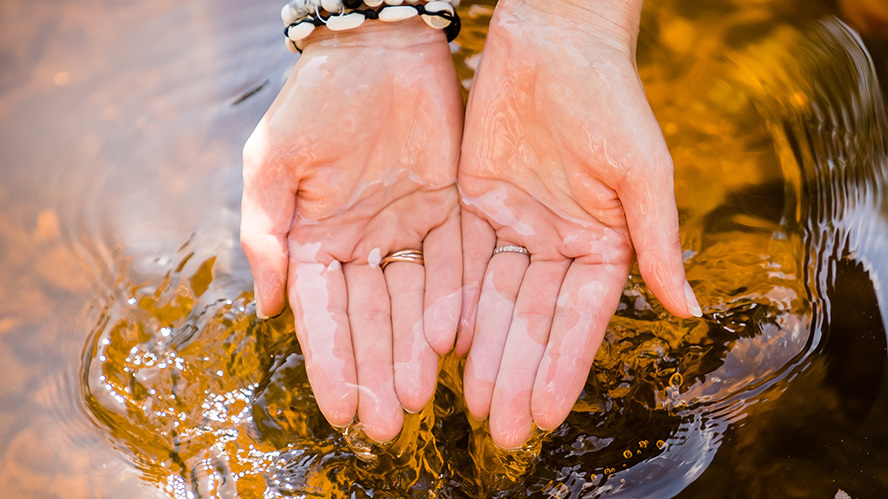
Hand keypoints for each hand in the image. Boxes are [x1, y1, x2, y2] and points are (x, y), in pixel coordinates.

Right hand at [240, 20, 462, 441]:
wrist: (377, 46)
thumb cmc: (315, 100)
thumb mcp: (272, 163)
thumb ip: (265, 234)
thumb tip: (268, 308)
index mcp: (315, 238)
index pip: (323, 314)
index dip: (330, 362)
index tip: (338, 409)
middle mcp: (362, 243)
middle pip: (371, 320)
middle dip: (375, 372)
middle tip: (385, 424)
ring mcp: (407, 228)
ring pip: (412, 302)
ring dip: (413, 349)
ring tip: (418, 395)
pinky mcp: (450, 209)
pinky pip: (453, 263)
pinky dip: (452, 300)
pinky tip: (451, 340)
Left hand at [457, 1, 701, 447]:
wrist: (553, 41)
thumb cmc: (610, 100)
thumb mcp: (642, 173)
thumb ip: (656, 243)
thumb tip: (688, 312)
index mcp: (604, 243)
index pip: (580, 318)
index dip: (562, 367)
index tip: (545, 414)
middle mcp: (559, 243)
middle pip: (534, 320)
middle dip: (517, 374)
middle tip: (500, 429)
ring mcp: (516, 227)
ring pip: (496, 302)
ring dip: (485, 354)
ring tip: (472, 405)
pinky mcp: (475, 206)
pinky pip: (462, 263)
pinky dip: (453, 304)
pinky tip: (445, 346)